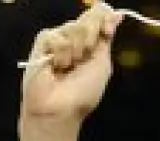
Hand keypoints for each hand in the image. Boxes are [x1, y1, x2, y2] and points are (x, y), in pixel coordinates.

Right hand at [20, 3, 124, 129]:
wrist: (61, 108)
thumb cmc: (83, 92)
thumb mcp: (102, 63)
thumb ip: (106, 37)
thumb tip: (117, 14)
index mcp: (90, 42)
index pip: (99, 15)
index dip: (104, 19)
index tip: (108, 31)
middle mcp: (74, 37)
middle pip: (89, 18)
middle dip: (91, 38)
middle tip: (83, 60)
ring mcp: (58, 38)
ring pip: (74, 27)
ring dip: (76, 51)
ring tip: (67, 68)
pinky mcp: (42, 41)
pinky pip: (58, 37)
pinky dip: (61, 56)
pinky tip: (55, 68)